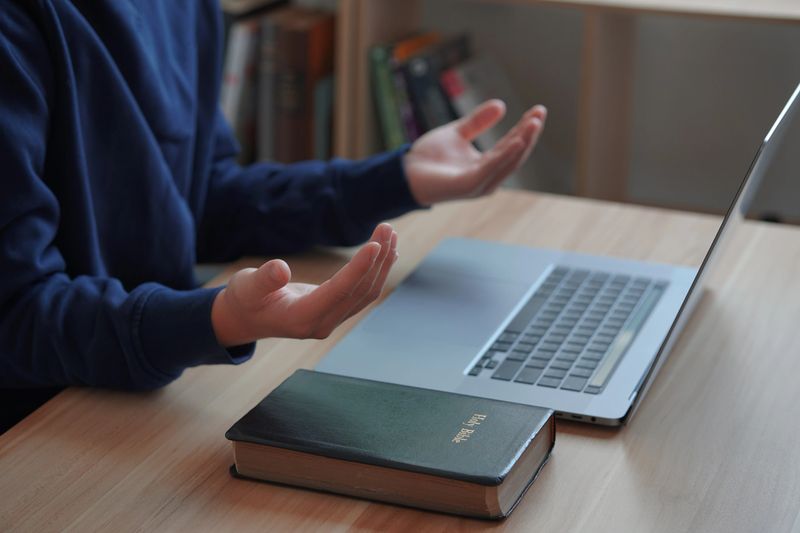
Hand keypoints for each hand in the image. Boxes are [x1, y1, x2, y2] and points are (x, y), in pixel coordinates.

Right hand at [211, 223, 397, 346]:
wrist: (246, 318)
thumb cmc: (245, 299)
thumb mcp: (246, 286)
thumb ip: (263, 280)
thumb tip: (280, 268)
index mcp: (302, 318)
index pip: (339, 291)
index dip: (359, 268)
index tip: (376, 243)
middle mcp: (323, 323)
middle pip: (360, 291)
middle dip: (377, 259)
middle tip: (387, 228)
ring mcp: (332, 320)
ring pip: (367, 292)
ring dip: (382, 263)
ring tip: (391, 233)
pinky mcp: (336, 313)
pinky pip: (363, 293)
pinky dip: (376, 271)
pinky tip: (387, 252)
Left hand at [403, 100, 546, 205]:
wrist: (404, 172)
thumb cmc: (428, 158)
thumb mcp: (457, 133)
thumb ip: (478, 122)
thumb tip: (501, 105)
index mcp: (486, 166)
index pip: (512, 145)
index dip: (525, 128)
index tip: (538, 110)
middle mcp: (487, 177)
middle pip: (515, 154)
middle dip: (529, 134)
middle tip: (540, 114)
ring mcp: (478, 184)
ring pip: (508, 163)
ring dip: (523, 143)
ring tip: (534, 123)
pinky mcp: (467, 186)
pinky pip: (490, 169)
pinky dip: (504, 156)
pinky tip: (516, 141)